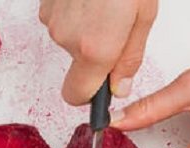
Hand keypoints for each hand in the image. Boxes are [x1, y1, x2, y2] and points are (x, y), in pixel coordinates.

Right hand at [40, 0, 157, 103]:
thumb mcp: (143, 13)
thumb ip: (130, 57)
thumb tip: (121, 87)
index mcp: (95, 48)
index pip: (78, 96)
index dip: (91, 94)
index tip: (104, 85)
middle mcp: (68, 38)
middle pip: (78, 64)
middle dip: (95, 52)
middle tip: (115, 24)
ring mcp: (53, 20)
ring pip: (70, 40)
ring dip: (86, 30)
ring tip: (103, 4)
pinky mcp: (45, 5)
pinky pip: (61, 21)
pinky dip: (75, 14)